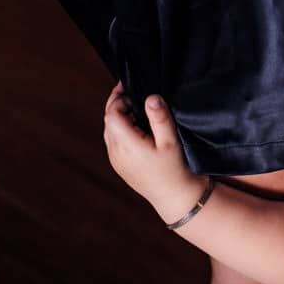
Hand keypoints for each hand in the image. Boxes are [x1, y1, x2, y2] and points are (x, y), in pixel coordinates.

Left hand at [103, 82, 205, 222]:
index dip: (118, 98)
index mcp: (127, 145)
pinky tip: (137, 126)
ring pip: (109, 130)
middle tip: (133, 92)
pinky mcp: (119, 165)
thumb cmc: (174, 168)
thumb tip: (150, 97)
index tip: (130, 87)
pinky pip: (113, 141)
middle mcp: (116, 153)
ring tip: (136, 108)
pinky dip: (121, 128)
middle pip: (108, 120)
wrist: (173, 196)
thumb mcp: (170, 141)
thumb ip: (159, 118)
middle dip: (118, 104)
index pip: (112, 114)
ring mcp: (115, 160)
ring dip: (119, 116)